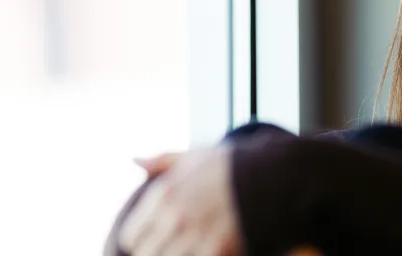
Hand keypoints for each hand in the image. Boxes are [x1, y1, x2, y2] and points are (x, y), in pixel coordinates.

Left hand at [119, 147, 240, 255]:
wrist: (272, 176)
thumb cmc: (231, 166)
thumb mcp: (194, 156)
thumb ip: (161, 161)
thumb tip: (134, 159)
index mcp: (165, 193)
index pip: (130, 236)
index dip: (138, 240)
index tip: (151, 238)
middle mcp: (176, 216)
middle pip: (145, 255)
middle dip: (154, 252)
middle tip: (168, 245)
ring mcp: (197, 235)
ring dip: (175, 255)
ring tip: (188, 246)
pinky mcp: (218, 249)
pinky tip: (205, 249)